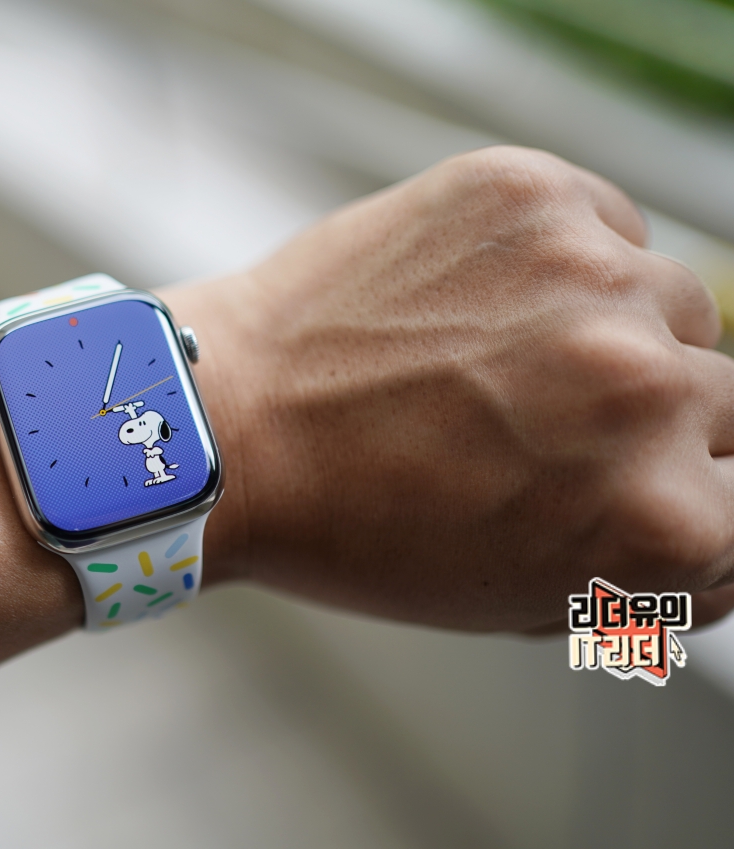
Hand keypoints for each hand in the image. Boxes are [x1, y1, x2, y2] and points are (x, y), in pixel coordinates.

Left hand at [175, 146, 733, 631]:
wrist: (224, 422)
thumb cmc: (351, 527)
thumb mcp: (517, 594)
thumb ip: (639, 559)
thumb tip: (707, 511)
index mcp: (656, 522)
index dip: (670, 512)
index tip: (608, 498)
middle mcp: (646, 392)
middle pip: (726, 406)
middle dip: (645, 429)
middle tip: (543, 430)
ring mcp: (591, 279)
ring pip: (676, 307)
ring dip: (616, 336)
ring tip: (501, 362)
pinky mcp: (531, 196)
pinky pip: (608, 224)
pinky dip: (567, 262)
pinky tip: (483, 301)